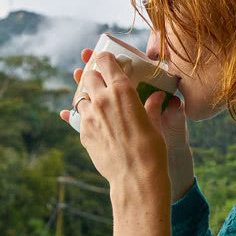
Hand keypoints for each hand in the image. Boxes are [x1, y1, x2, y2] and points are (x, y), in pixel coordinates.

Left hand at [60, 48, 194, 203]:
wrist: (135, 177)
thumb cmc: (152, 149)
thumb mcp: (154, 123)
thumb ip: (151, 106)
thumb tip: (157, 97)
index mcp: (122, 90)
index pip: (105, 61)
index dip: (105, 58)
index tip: (107, 60)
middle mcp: (101, 99)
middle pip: (88, 76)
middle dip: (94, 76)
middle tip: (102, 83)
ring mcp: (89, 116)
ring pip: (80, 97)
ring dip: (88, 97)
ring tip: (98, 105)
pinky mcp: (82, 132)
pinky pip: (78, 118)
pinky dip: (85, 117)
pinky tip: (93, 122)